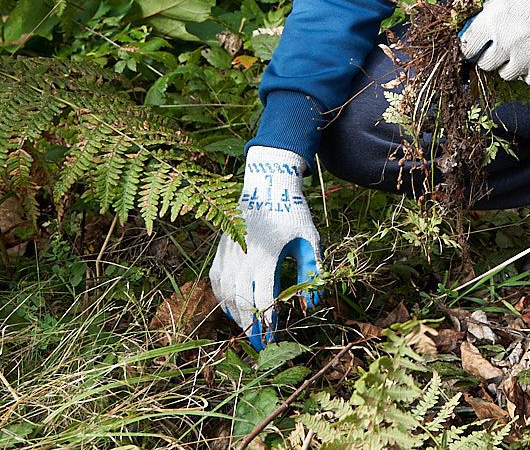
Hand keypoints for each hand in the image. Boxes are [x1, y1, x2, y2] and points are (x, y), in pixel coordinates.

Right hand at [210, 146, 321, 348]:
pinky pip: (217, 281)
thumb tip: (312, 303)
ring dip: (236, 315)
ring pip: (226, 293)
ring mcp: (229, 253)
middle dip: (250, 326)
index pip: (263, 299)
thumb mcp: (310, 240)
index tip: (273, 338)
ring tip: (248, 330)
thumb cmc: (292, 213)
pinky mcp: (222, 250)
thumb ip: (312, 272)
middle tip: (260, 344)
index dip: (267, 322)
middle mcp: (243, 256)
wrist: (267, 185)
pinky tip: (233, 309)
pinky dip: (223, 299)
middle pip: (242, 301)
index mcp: (267, 255)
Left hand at [458, 0, 529, 84]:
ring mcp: (528, 53)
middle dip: (489, 56)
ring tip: (517, 49)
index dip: (470, 48)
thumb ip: (474, 1)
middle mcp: (507, 39)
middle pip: (485, 65)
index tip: (476, 46)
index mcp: (491, 20)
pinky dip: (529, 71)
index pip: (467, 49)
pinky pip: (529, 79)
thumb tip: (454, 16)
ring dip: (509, 65)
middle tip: (500, 46)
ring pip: (506, 75)